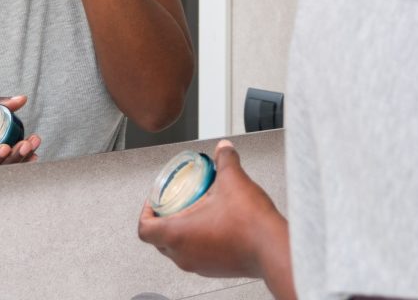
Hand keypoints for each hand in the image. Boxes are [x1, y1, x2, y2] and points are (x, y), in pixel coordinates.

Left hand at [138, 140, 285, 277]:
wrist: (273, 248)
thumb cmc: (249, 224)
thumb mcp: (233, 179)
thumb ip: (225, 159)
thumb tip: (223, 148)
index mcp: (178, 234)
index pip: (145, 228)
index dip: (146, 211)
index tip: (154, 200)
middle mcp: (184, 255)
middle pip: (158, 240)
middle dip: (163, 219)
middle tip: (174, 202)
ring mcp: (200, 265)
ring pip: (177, 250)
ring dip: (180, 230)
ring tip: (196, 210)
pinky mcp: (215, 269)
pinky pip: (196, 255)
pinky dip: (197, 240)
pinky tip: (214, 224)